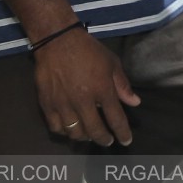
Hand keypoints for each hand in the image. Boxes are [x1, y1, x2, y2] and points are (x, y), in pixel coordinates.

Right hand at [33, 27, 139, 145]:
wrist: (58, 41)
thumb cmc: (89, 51)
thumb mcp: (112, 63)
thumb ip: (123, 85)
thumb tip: (135, 103)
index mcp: (102, 90)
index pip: (115, 119)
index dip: (122, 133)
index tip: (126, 141)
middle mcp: (83, 101)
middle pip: (95, 131)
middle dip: (104, 139)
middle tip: (108, 141)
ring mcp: (63, 104)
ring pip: (75, 133)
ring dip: (85, 137)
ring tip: (90, 135)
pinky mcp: (47, 104)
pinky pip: (56, 127)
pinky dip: (65, 132)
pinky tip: (70, 129)